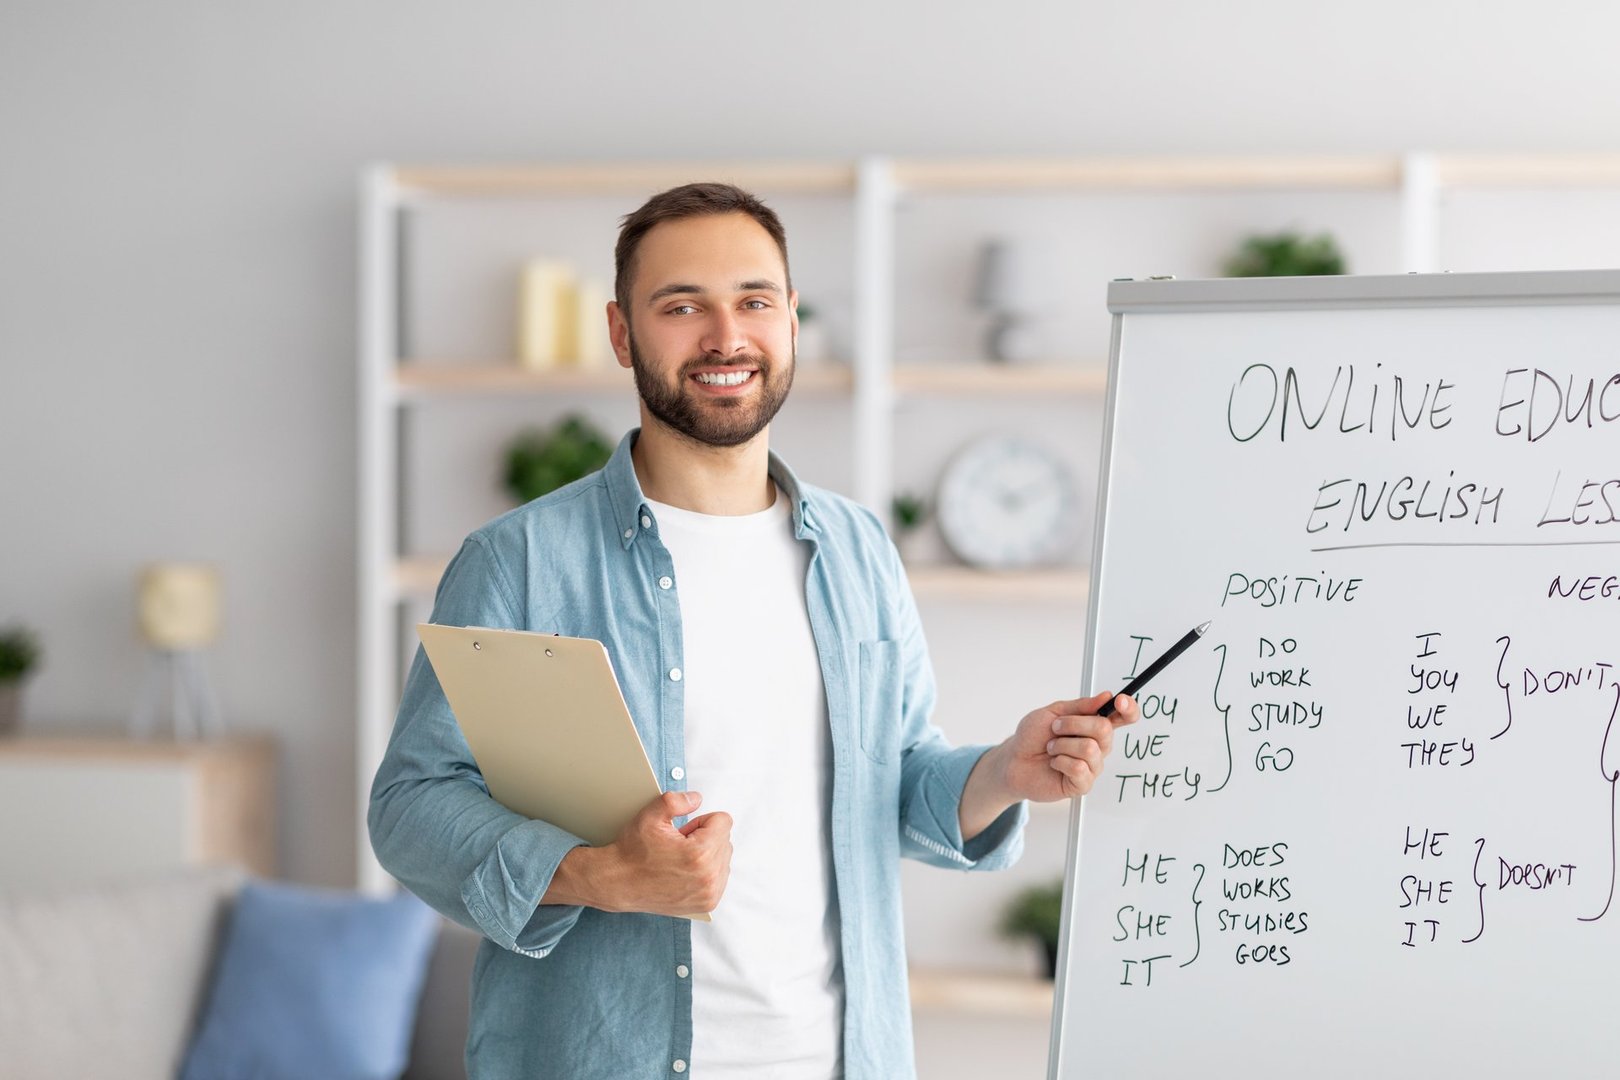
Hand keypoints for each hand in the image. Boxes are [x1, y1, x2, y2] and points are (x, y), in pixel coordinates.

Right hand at [545, 790, 732, 915]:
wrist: (618, 883)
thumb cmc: (633, 852)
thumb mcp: (650, 816)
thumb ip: (676, 801)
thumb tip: (697, 798)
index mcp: (700, 853)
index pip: (724, 821)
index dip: (701, 821)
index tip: (684, 831)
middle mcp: (709, 877)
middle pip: (725, 840)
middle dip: (705, 838)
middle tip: (679, 846)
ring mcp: (710, 894)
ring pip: (724, 858)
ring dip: (707, 855)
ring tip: (680, 860)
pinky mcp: (707, 904)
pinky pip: (720, 877)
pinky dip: (707, 871)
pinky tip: (685, 872)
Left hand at [959, 691, 1140, 840]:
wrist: (1014, 760)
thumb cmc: (1033, 737)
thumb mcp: (1053, 713)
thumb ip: (1080, 706)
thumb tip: (1106, 696)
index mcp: (1093, 726)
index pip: (1123, 718)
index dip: (1128, 709)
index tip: (1119, 702)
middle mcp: (1098, 746)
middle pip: (1105, 729)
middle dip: (1074, 724)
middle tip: (1055, 728)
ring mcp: (1092, 766)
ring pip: (1090, 749)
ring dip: (1062, 744)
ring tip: (1051, 749)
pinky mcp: (1082, 784)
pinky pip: (1080, 768)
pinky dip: (1060, 761)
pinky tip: (1054, 763)